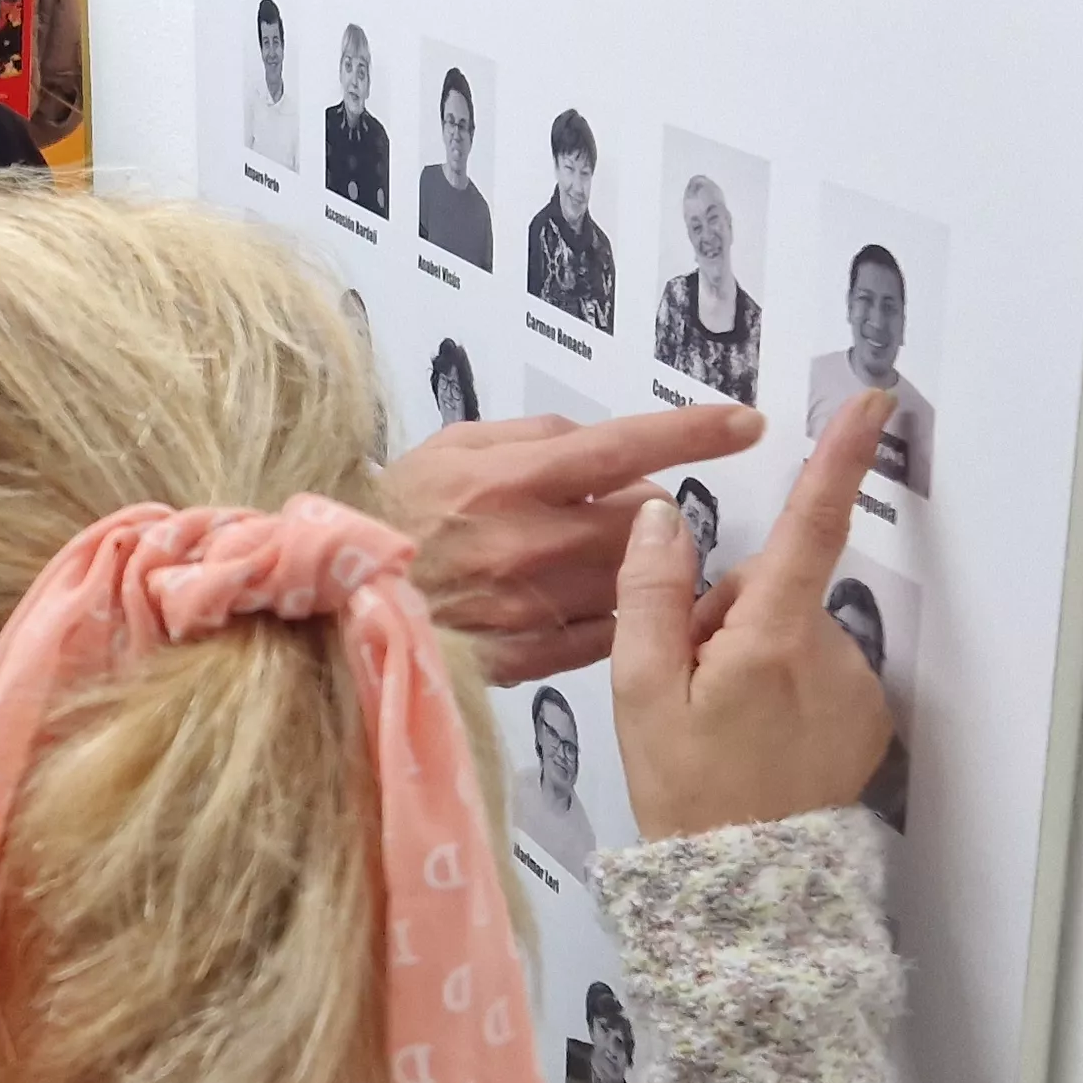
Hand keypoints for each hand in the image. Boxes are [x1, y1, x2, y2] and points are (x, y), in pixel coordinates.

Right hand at [383, 405, 763, 682]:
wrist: (333, 598)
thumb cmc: (397, 509)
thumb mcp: (454, 444)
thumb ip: (534, 436)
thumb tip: (605, 445)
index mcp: (513, 479)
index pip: (625, 448)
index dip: (694, 434)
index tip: (749, 424)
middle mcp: (530, 543)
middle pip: (641, 522)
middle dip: (647, 511)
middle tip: (616, 508)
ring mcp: (531, 607)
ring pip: (630, 582)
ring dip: (632, 567)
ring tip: (590, 557)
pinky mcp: (525, 658)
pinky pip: (603, 636)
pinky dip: (609, 616)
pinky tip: (579, 602)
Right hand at [611, 391, 897, 840]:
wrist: (747, 889)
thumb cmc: (686, 792)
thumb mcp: (642, 693)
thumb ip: (650, 595)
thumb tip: (662, 517)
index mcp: (771, 639)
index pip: (810, 527)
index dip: (840, 458)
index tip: (873, 403)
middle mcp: (829, 655)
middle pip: (772, 588)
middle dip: (728, 616)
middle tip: (688, 687)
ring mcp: (855, 688)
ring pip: (790, 632)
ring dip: (753, 656)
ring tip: (719, 723)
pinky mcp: (866, 718)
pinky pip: (815, 672)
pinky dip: (781, 689)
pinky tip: (755, 738)